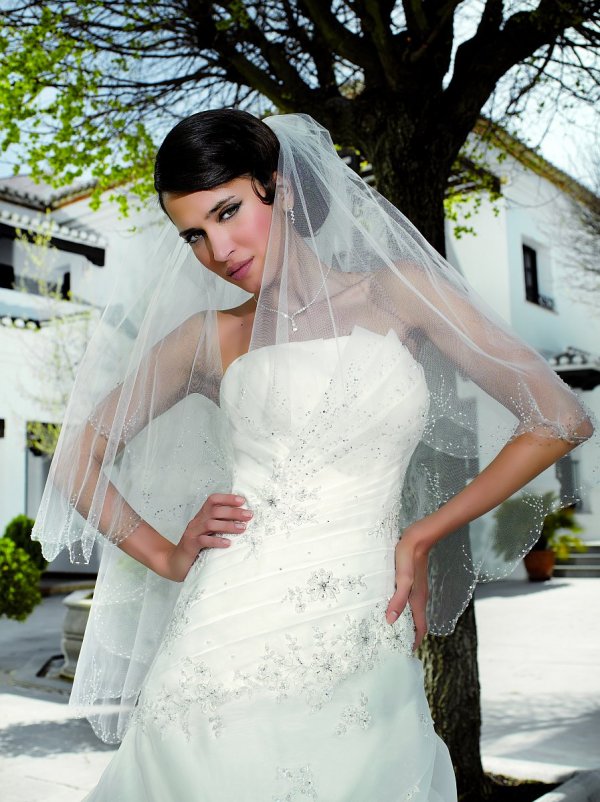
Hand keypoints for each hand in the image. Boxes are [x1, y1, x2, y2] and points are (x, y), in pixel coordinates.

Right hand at [169, 493, 251, 579]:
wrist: (174, 563)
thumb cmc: (196, 549)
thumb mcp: (209, 534)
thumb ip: (220, 526)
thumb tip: (243, 522)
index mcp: (201, 517)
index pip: (213, 500)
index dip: (227, 498)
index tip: (242, 501)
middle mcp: (196, 522)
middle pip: (215, 511)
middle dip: (233, 512)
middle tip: (249, 515)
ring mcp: (192, 533)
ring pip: (210, 524)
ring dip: (228, 525)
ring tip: (242, 528)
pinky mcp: (190, 546)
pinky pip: (203, 540)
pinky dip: (216, 541)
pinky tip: (227, 543)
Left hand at [385, 525, 429, 650]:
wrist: (417, 538)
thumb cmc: (408, 557)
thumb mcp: (402, 579)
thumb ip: (398, 600)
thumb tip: (390, 621)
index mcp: (418, 600)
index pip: (420, 628)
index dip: (415, 641)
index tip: (406, 652)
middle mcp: (419, 597)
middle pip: (417, 622)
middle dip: (409, 634)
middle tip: (395, 644)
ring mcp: (416, 589)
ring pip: (412, 611)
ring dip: (405, 622)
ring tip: (391, 629)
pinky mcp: (412, 581)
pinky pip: (408, 600)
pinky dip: (402, 609)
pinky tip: (390, 605)